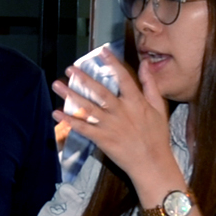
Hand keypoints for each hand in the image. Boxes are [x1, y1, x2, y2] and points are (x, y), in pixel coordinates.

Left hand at [51, 49, 174, 185]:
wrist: (152, 163)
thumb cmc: (157, 136)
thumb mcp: (159, 108)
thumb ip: (150, 85)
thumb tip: (145, 63)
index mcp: (135, 102)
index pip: (123, 78)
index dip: (112, 63)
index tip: (102, 51)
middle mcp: (120, 111)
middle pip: (99, 91)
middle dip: (83, 78)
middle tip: (70, 68)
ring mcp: (109, 125)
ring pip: (87, 107)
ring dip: (70, 95)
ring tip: (57, 85)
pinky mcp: (101, 139)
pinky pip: (82, 128)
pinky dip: (69, 121)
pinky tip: (56, 113)